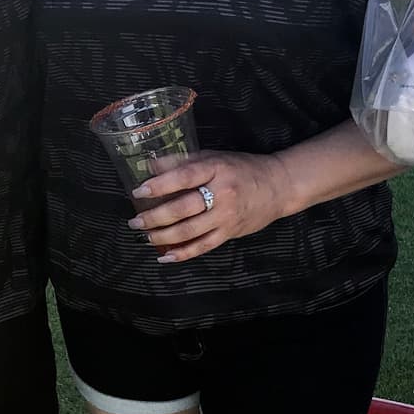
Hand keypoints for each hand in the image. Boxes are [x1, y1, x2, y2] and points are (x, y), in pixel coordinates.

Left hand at [128, 150, 287, 262]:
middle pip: (183, 209)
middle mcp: (222, 194)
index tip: (139, 191)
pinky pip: (203, 246)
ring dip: (163, 236)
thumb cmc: (241, 168)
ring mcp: (227, 216)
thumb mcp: (213, 157)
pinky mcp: (230, 233)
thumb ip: (182, 161)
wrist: (278, 186)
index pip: (184, 178)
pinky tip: (165, 256)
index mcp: (216, 170)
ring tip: (145, 236)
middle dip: (155, 217)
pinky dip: (183, 254)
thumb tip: (150, 165)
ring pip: (190, 231)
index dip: (160, 186)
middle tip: (136, 222)